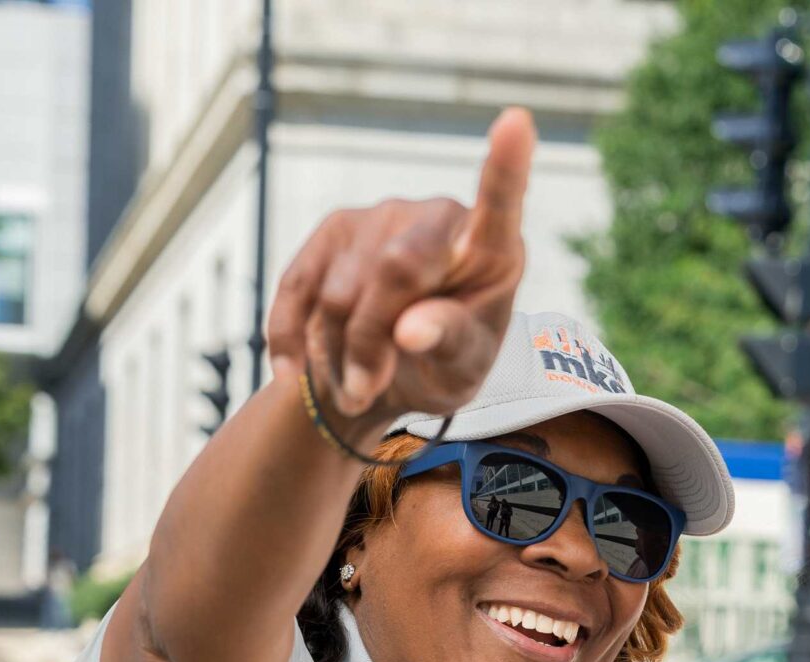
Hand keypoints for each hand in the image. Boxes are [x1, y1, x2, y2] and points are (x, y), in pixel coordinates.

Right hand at [266, 107, 535, 428]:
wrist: (381, 377)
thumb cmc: (440, 365)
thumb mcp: (460, 372)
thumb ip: (447, 344)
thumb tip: (411, 330)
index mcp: (492, 250)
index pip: (501, 205)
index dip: (507, 166)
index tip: (518, 122)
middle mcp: (438, 218)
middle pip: (395, 269)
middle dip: (371, 342)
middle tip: (366, 390)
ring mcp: (382, 217)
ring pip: (340, 292)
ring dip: (337, 353)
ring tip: (354, 385)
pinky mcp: (334, 230)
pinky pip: (298, 289)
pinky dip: (292, 340)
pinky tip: (295, 372)